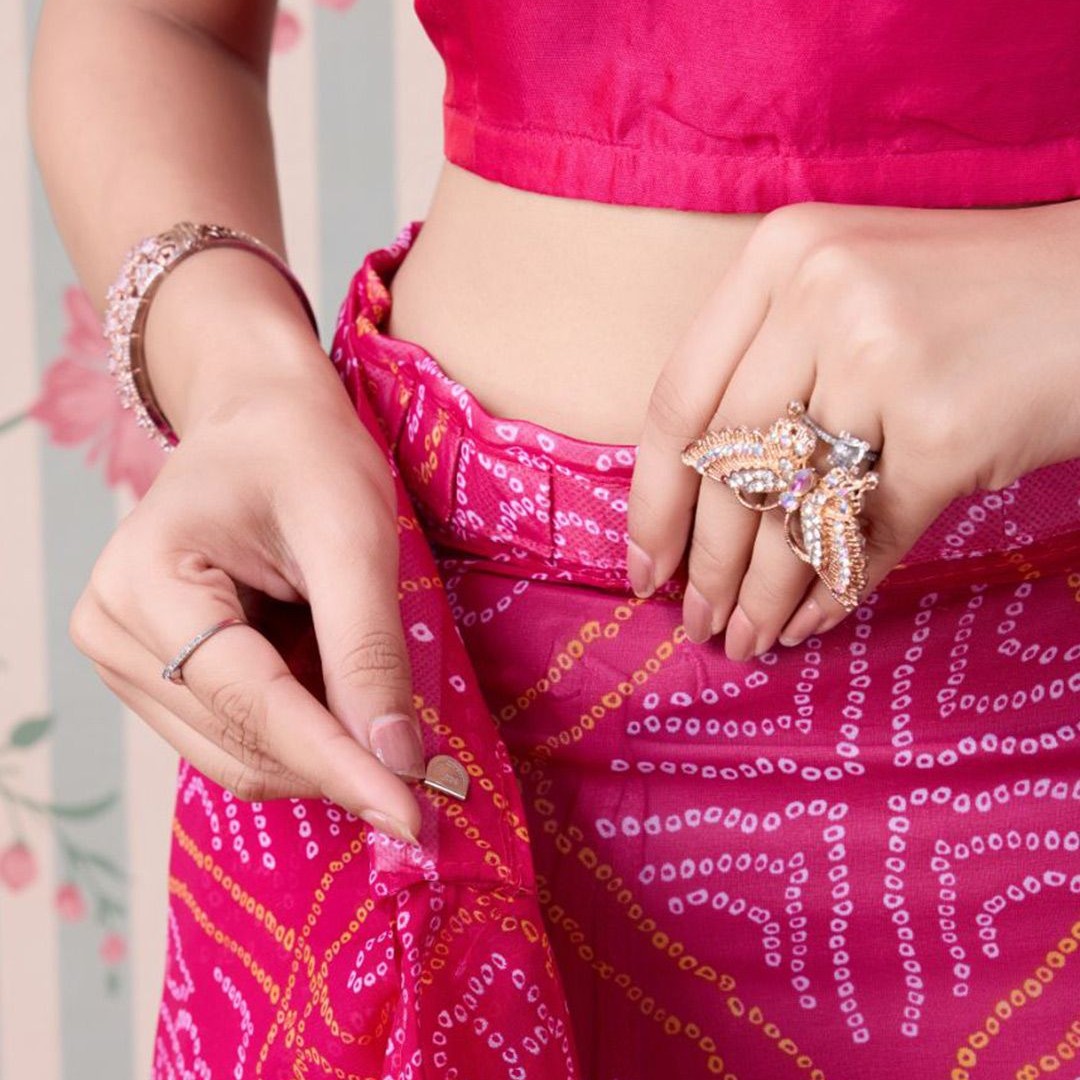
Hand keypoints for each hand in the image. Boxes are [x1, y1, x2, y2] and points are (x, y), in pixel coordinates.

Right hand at [68, 353, 426, 843]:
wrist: (263, 420)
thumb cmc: (305, 454)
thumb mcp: (351, 538)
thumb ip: (367, 650)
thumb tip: (395, 759)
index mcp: (147, 582)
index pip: (250, 703)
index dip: (336, 763)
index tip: (409, 813)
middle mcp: (114, 631)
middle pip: (239, 743)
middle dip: (336, 764)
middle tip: (425, 772)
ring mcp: (127, 658)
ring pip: (238, 755)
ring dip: (322, 751)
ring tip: (376, 704)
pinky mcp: (156, 673)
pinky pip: (237, 735)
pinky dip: (303, 734)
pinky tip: (340, 696)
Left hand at [627, 198, 1079, 659]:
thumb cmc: (973, 304)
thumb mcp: (852, 302)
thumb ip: (774, 377)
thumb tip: (700, 515)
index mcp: (780, 254)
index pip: (679, 400)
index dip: (652, 499)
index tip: (643, 565)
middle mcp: (818, 292)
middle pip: (725, 465)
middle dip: (705, 563)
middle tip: (697, 622)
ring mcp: (881, 355)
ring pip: (789, 509)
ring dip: (762, 592)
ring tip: (746, 637)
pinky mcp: (943, 424)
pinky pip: (865, 532)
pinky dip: (834, 588)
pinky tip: (814, 620)